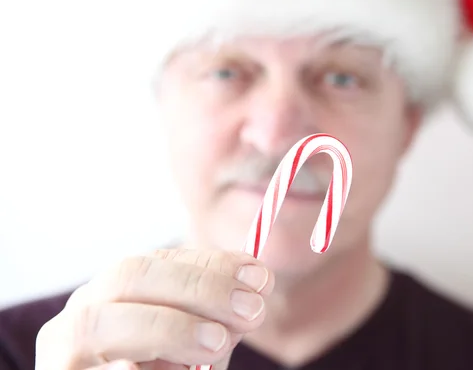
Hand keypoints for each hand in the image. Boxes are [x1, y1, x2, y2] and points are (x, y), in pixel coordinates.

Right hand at [35, 249, 273, 369]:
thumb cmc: (158, 368)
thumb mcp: (192, 337)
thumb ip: (218, 311)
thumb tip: (260, 279)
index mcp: (113, 292)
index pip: (159, 263)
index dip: (212, 266)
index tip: (260, 277)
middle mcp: (82, 313)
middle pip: (128, 277)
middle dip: (195, 287)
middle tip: (249, 310)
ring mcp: (62, 352)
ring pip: (100, 323)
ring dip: (168, 326)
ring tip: (217, 342)